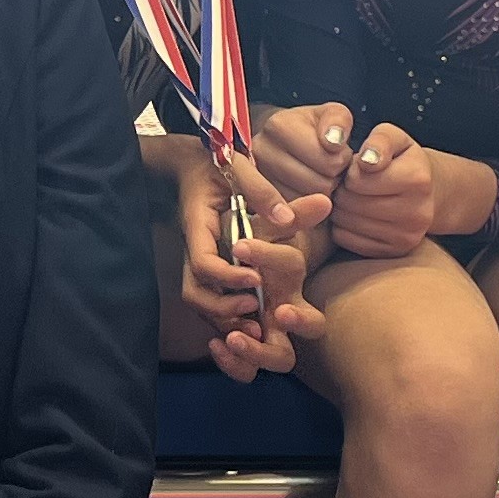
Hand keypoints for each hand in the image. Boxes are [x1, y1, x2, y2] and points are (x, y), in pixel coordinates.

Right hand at [170, 138, 326, 380]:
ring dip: (230, 322)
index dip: (228, 277)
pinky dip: (232, 322)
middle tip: (255, 314)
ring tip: (260, 331)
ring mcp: (202, 267)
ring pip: (204, 307)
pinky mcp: (213, 275)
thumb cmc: (219, 167)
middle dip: (223, 312)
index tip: (256, 279)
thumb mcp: (240, 169)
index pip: (202, 263)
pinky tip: (257, 330)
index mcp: (198, 228)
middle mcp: (196, 252)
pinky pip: (215, 307)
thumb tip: (302, 211)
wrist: (196, 168)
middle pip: (196, 295)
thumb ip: (264, 192)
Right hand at [250, 102, 351, 207]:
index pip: (329, 160)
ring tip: (316, 178)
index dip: (341, 160)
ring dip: (319, 196)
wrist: (281, 141)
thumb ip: (338, 121)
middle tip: (329, 169)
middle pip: (318, 185)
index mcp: (279, 126)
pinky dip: (304, 209)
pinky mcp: (254, 202)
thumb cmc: (312, 128)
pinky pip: (294, 217)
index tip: (336, 152)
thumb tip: (333, 143)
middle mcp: (260, 151)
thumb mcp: (331, 114)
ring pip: (307, 205)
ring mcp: (253, 178)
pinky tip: (304, 192)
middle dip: (332, 179)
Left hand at [328, 122, 440, 260]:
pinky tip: (354, 214)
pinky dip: (343, 226)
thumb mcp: (394, 138)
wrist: (429, 192)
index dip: (350, 172)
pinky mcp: (394, 252)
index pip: (358, 180)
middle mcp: (417, 212)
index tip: (356, 169)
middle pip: (351, 203)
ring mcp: (407, 237)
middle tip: (348, 185)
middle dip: (342, 190)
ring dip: (340, 208)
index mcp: (417, 179)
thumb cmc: (403, 160)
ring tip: (352, 197)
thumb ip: (379, 141)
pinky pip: (347, 240)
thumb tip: (367, 161)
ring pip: (346, 223)